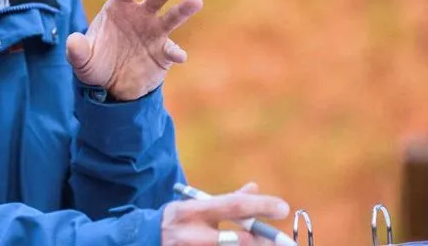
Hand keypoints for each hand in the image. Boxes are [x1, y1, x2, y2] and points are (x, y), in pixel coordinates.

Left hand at [66, 0, 201, 99]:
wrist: (111, 86)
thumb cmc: (95, 63)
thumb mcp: (81, 59)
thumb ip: (77, 50)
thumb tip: (72, 41)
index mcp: (119, 7)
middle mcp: (141, 15)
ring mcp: (155, 32)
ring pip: (173, 16)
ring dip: (185, 8)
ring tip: (196, 0)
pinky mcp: (164, 53)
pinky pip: (172, 50)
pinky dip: (176, 52)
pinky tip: (177, 56)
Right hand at [162, 183, 288, 245]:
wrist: (143, 240)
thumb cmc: (177, 221)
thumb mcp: (195, 206)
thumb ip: (225, 200)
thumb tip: (254, 188)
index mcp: (192, 211)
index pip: (233, 206)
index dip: (261, 206)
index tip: (283, 207)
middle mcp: (192, 234)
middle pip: (240, 240)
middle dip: (264, 241)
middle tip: (281, 241)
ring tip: (266, 244)